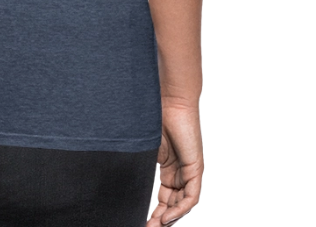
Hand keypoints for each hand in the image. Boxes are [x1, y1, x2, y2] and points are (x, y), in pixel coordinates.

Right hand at [145, 101, 203, 225]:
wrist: (170, 100)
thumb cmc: (155, 116)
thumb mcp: (145, 146)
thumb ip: (139, 163)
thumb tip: (119, 175)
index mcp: (169, 167)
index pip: (165, 197)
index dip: (156, 211)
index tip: (143, 221)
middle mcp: (181, 172)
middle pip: (174, 204)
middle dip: (162, 219)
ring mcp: (190, 171)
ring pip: (184, 204)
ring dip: (171, 218)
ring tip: (155, 226)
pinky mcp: (196, 168)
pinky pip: (192, 197)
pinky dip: (181, 209)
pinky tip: (168, 217)